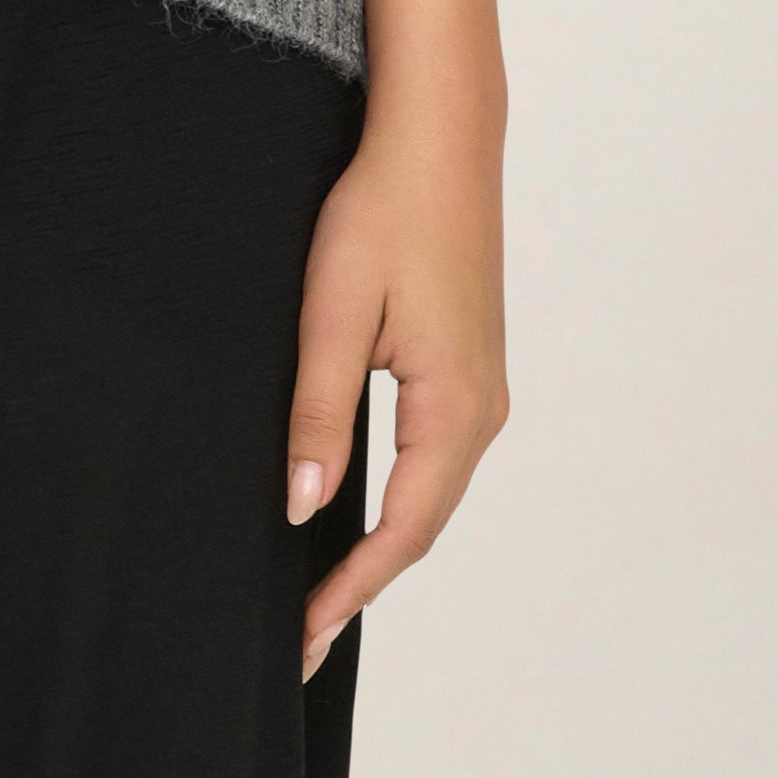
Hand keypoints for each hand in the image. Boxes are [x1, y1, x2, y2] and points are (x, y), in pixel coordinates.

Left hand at [290, 0, 509, 678]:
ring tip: (314, 585)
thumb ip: (316, 412)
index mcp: (454, 410)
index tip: (299, 643)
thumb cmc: (385, 211)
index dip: (347, 594)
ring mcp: (478, 386)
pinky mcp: (464, 361)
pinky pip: (428, 454)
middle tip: (297, 633)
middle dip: (359, 582)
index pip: (400, 534)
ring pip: (425, 491)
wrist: (440, 134)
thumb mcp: (335, 311)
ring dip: (377, 541)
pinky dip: (391, 494)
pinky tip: (348, 504)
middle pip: (420, 525)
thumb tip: (300, 509)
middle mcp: (480, 409)